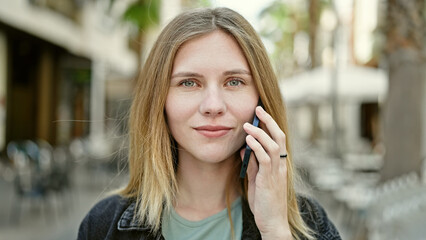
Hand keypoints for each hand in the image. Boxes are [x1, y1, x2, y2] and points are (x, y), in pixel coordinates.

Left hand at [241, 106, 291, 238]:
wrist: (272, 222)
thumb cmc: (265, 202)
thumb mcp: (257, 179)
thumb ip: (253, 163)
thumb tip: (244, 148)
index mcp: (279, 164)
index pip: (278, 138)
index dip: (271, 124)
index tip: (260, 113)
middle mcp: (281, 165)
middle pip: (279, 136)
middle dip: (269, 121)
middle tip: (258, 108)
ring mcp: (277, 171)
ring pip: (273, 145)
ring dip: (259, 132)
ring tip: (247, 124)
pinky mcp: (270, 179)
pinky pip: (265, 159)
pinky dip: (257, 147)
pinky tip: (248, 141)